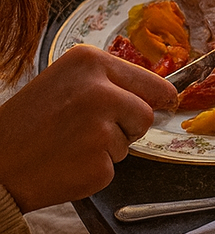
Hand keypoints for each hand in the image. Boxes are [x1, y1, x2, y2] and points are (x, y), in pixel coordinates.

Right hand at [0, 47, 176, 210]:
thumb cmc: (27, 123)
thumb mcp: (64, 82)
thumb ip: (106, 82)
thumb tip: (162, 93)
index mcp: (89, 62)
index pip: (150, 80)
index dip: (158, 96)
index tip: (168, 101)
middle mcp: (99, 90)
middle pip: (145, 113)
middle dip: (130, 126)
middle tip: (96, 132)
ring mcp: (100, 128)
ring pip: (128, 143)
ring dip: (107, 149)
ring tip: (69, 145)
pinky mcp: (97, 165)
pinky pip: (111, 169)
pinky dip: (93, 171)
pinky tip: (66, 164)